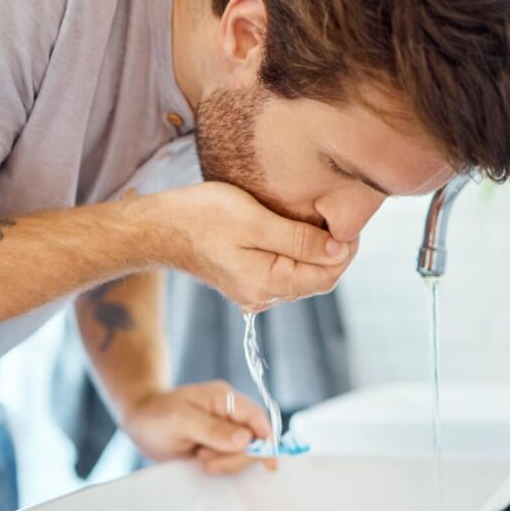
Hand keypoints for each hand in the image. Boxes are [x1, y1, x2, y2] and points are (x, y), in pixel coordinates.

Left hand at [119, 380, 277, 474]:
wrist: (141, 421)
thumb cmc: (157, 415)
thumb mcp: (180, 421)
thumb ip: (212, 430)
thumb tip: (246, 439)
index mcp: (225, 398)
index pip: (256, 417)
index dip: (267, 439)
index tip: (269, 463)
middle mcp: (231, 414)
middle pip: (254, 440)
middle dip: (235, 457)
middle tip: (207, 462)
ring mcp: (227, 430)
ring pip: (244, 453)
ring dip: (225, 462)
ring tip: (199, 457)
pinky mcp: (220, 446)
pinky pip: (232, 460)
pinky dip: (221, 465)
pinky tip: (203, 462)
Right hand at [153, 182, 356, 310]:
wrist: (158, 226)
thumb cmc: (201, 217)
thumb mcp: (255, 222)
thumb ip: (300, 240)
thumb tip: (340, 250)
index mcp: (268, 284)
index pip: (327, 276)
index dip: (346, 251)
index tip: (350, 221)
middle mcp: (262, 295)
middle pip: (316, 278)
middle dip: (333, 250)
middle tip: (338, 215)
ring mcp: (252, 290)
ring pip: (300, 273)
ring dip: (315, 250)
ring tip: (317, 217)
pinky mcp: (244, 278)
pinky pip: (282, 269)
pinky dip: (295, 251)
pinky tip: (290, 228)